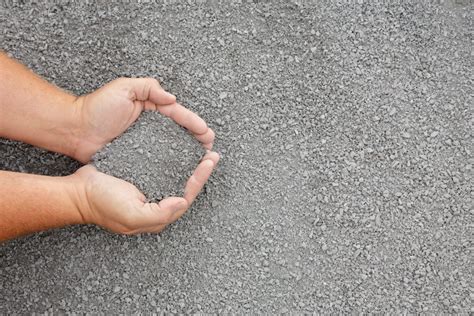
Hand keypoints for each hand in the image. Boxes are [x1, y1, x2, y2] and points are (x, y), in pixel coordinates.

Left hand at [72, 77, 214, 162]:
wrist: (75, 131)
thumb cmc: (96, 108)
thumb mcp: (123, 88)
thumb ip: (148, 88)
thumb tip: (171, 98)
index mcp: (150, 107)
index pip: (176, 113)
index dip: (192, 123)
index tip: (205, 132)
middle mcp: (150, 125)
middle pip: (179, 131)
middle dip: (196, 137)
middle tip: (210, 146)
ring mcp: (145, 141)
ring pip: (172, 145)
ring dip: (188, 151)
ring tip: (202, 158)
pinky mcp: (137, 156)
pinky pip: (158, 159)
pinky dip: (172, 163)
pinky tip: (181, 169)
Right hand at [72, 151, 219, 233]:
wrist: (78, 191)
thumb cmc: (102, 204)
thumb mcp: (132, 214)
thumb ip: (159, 213)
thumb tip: (182, 201)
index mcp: (157, 214)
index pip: (186, 197)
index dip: (199, 180)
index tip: (208, 162)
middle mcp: (156, 203)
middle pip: (185, 187)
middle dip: (200, 171)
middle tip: (212, 155)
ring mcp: (149, 190)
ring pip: (176, 177)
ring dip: (190, 164)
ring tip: (201, 150)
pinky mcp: (141, 177)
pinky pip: (162, 168)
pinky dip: (174, 159)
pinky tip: (179, 149)